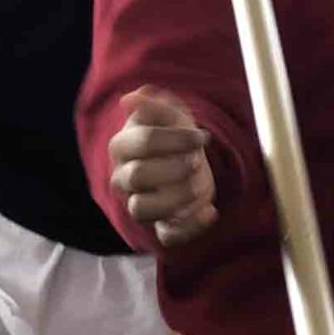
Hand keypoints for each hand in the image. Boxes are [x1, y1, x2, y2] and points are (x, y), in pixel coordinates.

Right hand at [106, 88, 217, 246]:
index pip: (141, 142)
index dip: (175, 139)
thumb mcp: (170, 114)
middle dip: (173, 168)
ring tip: (200, 185)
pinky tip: (211, 211)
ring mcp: (139, 203)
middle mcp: (123, 178)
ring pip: (142, 209)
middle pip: (137, 176)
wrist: (188, 160)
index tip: (201, 137)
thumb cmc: (175, 135)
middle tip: (196, 162)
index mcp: (123, 146)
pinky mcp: (160, 225)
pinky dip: (190, 227)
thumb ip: (155, 105)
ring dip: (176, 197)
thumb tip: (132, 98)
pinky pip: (167, 236)